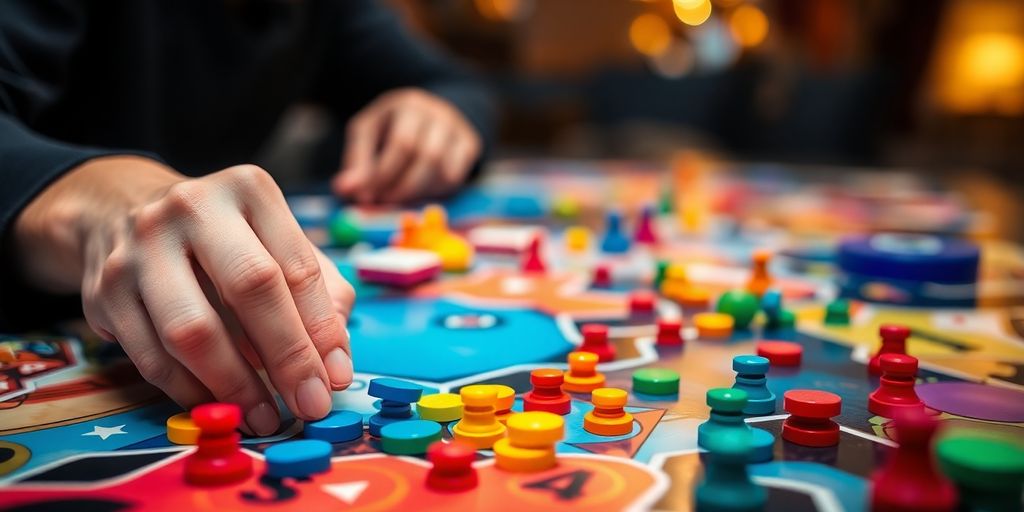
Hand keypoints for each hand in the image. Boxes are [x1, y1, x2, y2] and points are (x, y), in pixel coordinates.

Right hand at [13, 157, 354, 435]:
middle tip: (309, 404)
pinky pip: (151, 357)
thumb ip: (321, 294)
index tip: (336, 378)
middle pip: (250, 288)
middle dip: (287, 356)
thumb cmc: (223, 240)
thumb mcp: (278, 243)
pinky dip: (190, 392)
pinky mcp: (104, 290)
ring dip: (236, 385)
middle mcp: (191, 208)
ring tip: (265, 416)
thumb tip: (336, 364)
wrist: (120, 212)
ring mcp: (140, 248)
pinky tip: (219, 405)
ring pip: (192, 331)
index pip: (296, 266)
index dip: (321, 329)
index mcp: (248, 190)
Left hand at [333, 88, 480, 203]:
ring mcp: (458, 130)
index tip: (367, 196)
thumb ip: (357, 160)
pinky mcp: (470, 146)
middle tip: (383, 202)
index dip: (384, 173)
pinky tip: (418, 192)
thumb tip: (344, 189)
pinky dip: (434, 191)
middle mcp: (439, 114)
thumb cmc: (392, 124)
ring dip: (418, 192)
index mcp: (410, 105)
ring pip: (444, 170)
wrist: (431, 111)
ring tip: (397, 198)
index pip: (402, 143)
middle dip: (402, 186)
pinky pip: (455, 177)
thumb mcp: (369, 132)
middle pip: (427, 156)